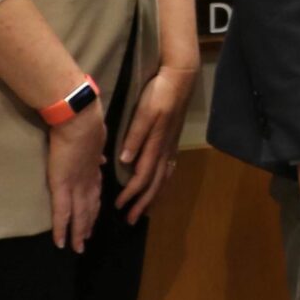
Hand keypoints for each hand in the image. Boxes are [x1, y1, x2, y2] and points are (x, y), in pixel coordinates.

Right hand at [45, 100, 108, 252]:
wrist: (80, 122)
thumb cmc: (86, 125)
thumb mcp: (97, 142)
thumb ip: (97, 154)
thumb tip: (100, 159)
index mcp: (93, 171)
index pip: (95, 194)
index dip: (95, 207)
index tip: (94, 217)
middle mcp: (88, 183)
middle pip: (90, 209)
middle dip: (89, 225)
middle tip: (87, 240)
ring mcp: (76, 187)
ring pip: (79, 216)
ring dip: (79, 232)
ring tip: (78, 247)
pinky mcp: (63, 188)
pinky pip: (62, 214)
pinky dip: (62, 229)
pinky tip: (61, 243)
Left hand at [112, 63, 197, 224]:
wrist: (180, 79)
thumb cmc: (159, 93)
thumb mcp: (145, 112)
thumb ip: (136, 136)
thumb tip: (126, 160)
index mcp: (157, 144)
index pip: (144, 177)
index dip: (132, 194)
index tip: (119, 207)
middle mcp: (166, 150)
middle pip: (156, 184)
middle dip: (144, 203)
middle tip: (132, 220)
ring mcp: (172, 146)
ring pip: (164, 179)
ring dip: (154, 197)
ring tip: (145, 210)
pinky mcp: (173, 141)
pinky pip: (168, 170)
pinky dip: (163, 183)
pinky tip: (158, 186)